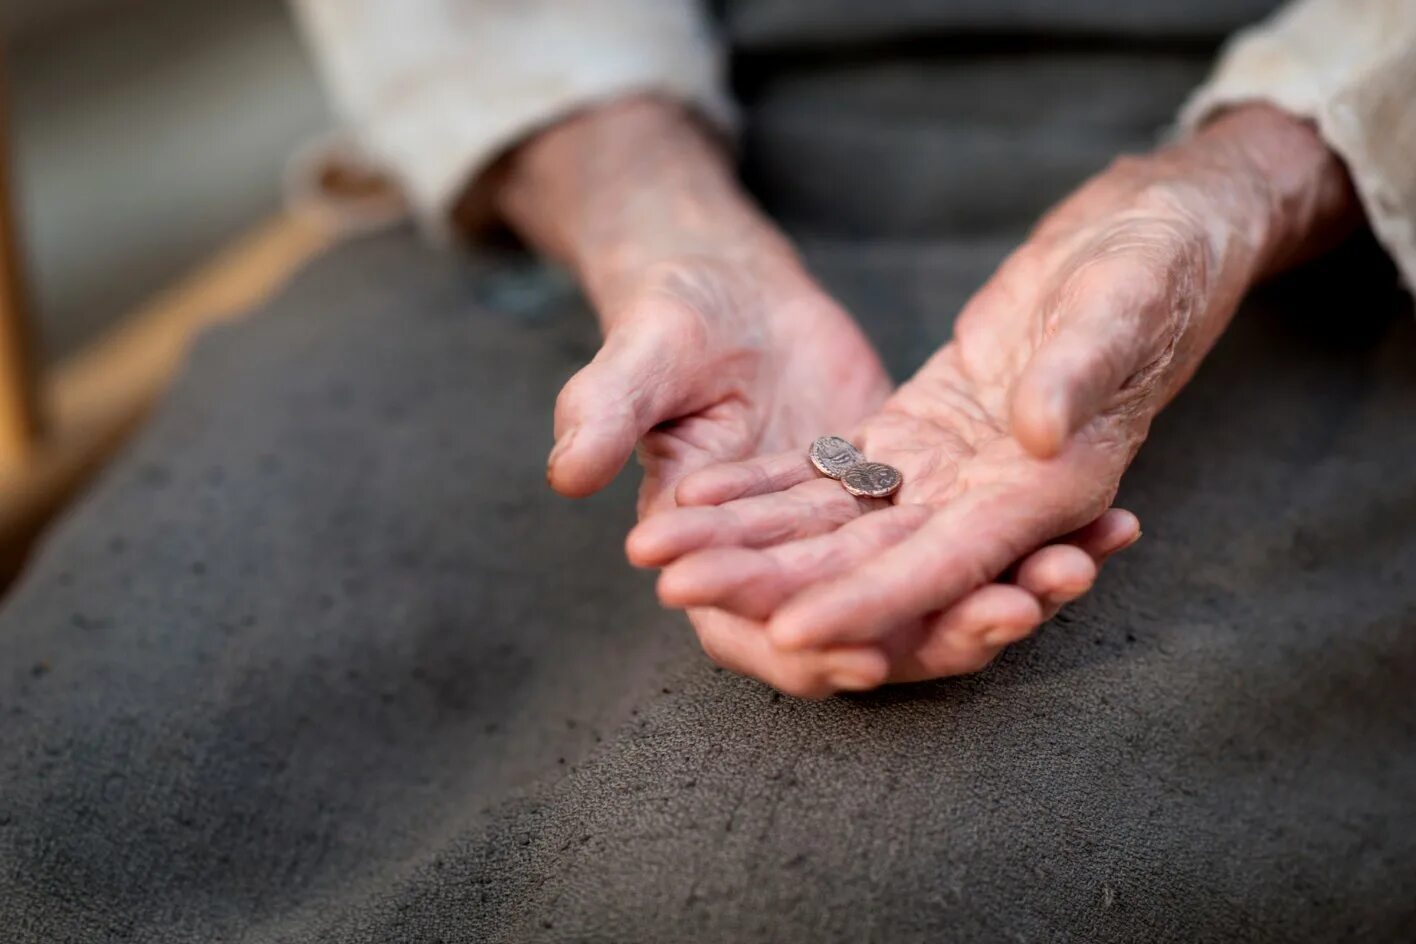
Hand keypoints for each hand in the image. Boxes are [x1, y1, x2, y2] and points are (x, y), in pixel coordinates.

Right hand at [494, 97, 1140, 694]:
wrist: (726, 287)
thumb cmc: (668, 320)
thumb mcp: (641, 358)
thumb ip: (606, 413)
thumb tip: (567, 474)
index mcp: (712, 557)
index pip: (759, 634)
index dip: (810, 652)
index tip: (869, 653)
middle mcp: (795, 568)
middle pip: (872, 629)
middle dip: (943, 633)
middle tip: (1013, 609)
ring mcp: (859, 536)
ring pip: (938, 591)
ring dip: (1005, 592)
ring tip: (1075, 565)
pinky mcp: (911, 498)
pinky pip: (977, 532)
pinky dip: (1035, 535)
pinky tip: (1107, 524)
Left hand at [630, 104, 1356, 686]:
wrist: (1150, 240)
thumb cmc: (1158, 267)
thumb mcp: (1127, 303)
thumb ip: (1080, 372)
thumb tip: (1035, 436)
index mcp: (1051, 487)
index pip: (945, 564)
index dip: (866, 602)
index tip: (787, 634)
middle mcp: (994, 497)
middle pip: (868, 561)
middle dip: (772, 583)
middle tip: (679, 590)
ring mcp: (950, 471)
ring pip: (835, 525)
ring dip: (750, 542)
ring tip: (662, 553)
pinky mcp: (919, 434)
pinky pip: (831, 474)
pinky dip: (766, 487)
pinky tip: (699, 496)